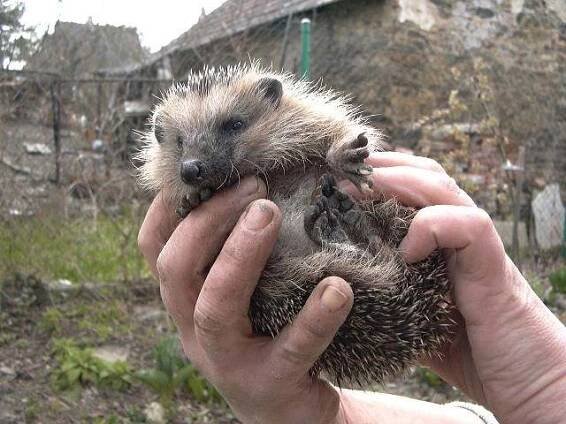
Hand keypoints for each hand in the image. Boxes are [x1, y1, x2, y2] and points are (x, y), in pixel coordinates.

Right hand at [138, 177, 354, 423]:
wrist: (289, 409)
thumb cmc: (268, 331)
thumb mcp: (242, 293)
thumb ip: (234, 250)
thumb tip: (255, 180)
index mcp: (187, 299)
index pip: (155, 248)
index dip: (171, 207)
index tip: (209, 171)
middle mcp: (194, 329)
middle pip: (177, 269)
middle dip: (209, 220)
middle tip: (255, 187)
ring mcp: (227, 361)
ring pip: (216, 308)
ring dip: (240, 256)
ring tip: (270, 214)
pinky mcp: (269, 384)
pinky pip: (290, 349)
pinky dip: (313, 316)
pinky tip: (338, 288)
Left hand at [362, 152, 565, 422]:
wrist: (531, 383)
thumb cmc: (473, 353)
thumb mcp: (417, 321)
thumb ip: (390, 301)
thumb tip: (344, 296)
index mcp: (441, 243)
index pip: (411, 189)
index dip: (376, 178)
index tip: (336, 180)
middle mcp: (460, 236)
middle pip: (425, 176)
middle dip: (380, 168)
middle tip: (340, 170)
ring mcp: (478, 248)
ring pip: (443, 189)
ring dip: (398, 181)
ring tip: (358, 190)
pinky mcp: (493, 268)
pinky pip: (467, 227)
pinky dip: (433, 227)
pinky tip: (407, 249)